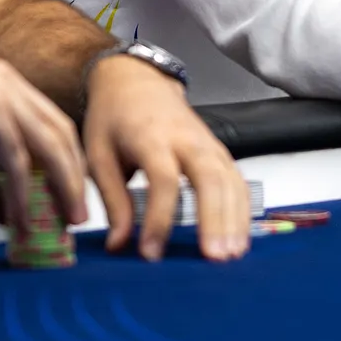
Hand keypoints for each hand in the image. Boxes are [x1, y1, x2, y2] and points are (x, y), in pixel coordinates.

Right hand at [0, 53, 88, 230]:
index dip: (66, 160)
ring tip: (65, 220)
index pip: (52, 124)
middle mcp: (11, 84)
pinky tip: (21, 218)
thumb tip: (6, 215)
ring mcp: (2, 94)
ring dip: (61, 188)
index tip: (71, 191)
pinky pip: (16, 161)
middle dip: (74, 177)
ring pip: (49, 147)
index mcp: (6, 84)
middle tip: (78, 213)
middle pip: (60, 134)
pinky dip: (22, 194)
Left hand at [82, 55, 251, 261]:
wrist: (137, 82)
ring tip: (231, 257)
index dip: (159, 218)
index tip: (150, 254)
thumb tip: (119, 246)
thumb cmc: (113, 119)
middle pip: (210, 178)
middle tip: (214, 258)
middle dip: (214, 220)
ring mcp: (210, 144)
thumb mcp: (98, 155)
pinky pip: (238, 183)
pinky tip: (239, 240)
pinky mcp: (220, 152)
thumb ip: (112, 200)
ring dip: (234, 220)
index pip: (163, 179)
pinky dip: (242, 212)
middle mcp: (188, 139)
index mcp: (151, 137)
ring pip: (231, 181)